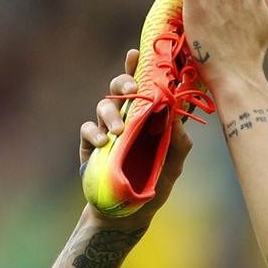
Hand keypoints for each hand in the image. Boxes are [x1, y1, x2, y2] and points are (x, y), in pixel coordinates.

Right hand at [79, 49, 193, 226]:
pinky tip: (103, 141)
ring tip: (119, 129)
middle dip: (125, 81)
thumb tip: (177, 117)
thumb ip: (179, 144)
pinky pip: (88, 129)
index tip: (139, 54)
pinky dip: (94, 132)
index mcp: (148, 117)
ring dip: (112, 112)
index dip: (143, 69)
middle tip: (132, 89)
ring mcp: (108, 129)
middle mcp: (128, 117)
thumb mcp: (173, 167)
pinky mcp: (91, 145)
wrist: (129, 214)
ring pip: (104, 104)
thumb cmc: (154, 185)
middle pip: (121, 87)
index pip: (147, 87)